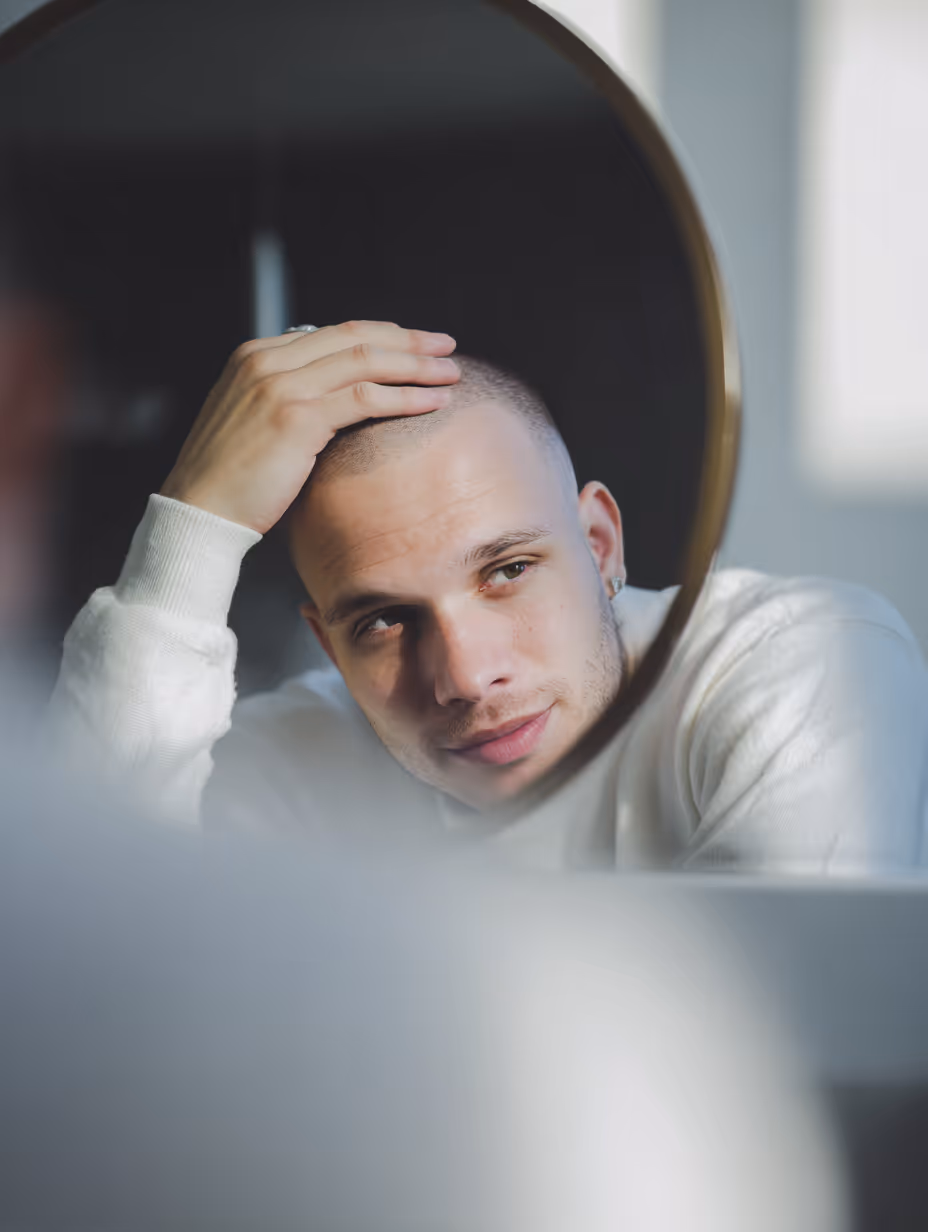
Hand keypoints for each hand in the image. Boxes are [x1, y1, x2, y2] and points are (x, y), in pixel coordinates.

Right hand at [159, 320, 459, 533]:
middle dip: (408, 340)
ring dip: (416, 366)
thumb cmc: (230, 479)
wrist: (199, 511)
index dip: (381, 334)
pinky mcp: (296, 417)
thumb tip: (336, 395)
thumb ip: (288, 397)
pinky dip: (404, 397)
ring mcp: (281, 386)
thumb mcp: (254, 421)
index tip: (415, 342)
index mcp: (256, 355)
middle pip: (355, 338)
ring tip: (450, 373)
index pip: (334, 332)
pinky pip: (365, 398)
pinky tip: (432, 402)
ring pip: (366, 362)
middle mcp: (267, 360)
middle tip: (446, 345)